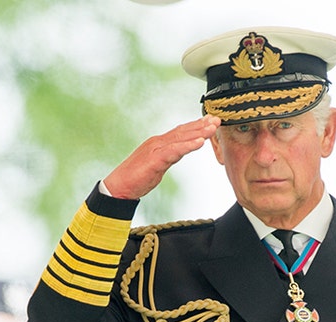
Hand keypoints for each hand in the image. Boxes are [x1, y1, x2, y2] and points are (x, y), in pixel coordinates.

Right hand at [103, 115, 221, 199]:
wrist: (118, 187)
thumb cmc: (136, 178)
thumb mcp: (157, 165)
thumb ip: (169, 156)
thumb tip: (180, 152)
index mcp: (158, 143)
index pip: (180, 132)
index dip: (196, 125)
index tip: (209, 121)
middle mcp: (157, 142)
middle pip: (183, 131)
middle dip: (201, 125)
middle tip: (216, 119)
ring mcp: (155, 149)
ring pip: (180, 138)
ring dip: (198, 132)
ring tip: (212, 128)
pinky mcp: (155, 159)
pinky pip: (174, 151)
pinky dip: (188, 146)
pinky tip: (199, 142)